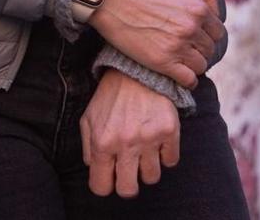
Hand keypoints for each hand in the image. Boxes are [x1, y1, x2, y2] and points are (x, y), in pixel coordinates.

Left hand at [81, 69, 181, 198]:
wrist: (137, 70)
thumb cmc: (110, 98)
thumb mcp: (89, 119)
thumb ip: (88, 149)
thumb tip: (95, 171)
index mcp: (102, 143)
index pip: (101, 187)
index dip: (105, 184)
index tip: (110, 176)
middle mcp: (125, 144)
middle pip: (128, 190)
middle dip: (127, 185)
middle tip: (129, 171)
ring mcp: (149, 138)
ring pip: (152, 177)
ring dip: (147, 168)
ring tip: (144, 152)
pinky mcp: (169, 130)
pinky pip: (171, 161)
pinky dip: (165, 155)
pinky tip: (158, 142)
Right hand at [89, 0, 221, 87]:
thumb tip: (216, 7)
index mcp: (198, 8)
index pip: (218, 31)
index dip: (208, 33)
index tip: (198, 35)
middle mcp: (191, 28)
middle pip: (210, 49)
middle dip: (201, 48)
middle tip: (189, 47)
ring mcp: (178, 46)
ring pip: (201, 65)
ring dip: (194, 63)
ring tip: (183, 60)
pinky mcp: (163, 62)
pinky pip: (188, 80)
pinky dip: (188, 80)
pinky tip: (181, 75)